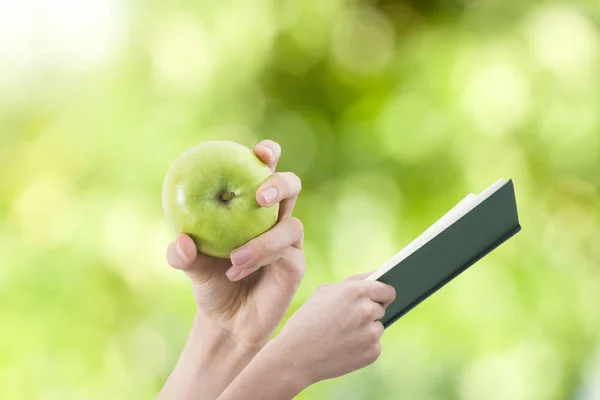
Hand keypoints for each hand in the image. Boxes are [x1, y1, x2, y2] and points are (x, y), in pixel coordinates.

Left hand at [166, 140, 304, 349]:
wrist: (228, 320)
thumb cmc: (210, 281)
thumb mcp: (191, 266)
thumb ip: (183, 254)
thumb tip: (181, 241)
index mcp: (251, 205)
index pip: (264, 171)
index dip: (268, 155)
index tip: (260, 151)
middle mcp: (274, 217)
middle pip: (292, 186)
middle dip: (280, 183)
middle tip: (260, 197)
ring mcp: (288, 241)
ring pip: (292, 225)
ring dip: (263, 240)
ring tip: (234, 257)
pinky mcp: (295, 264)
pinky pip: (286, 253)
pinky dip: (260, 258)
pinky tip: (236, 270)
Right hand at [272, 273, 395, 385]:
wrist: (296, 356)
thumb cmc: (307, 320)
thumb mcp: (324, 292)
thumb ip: (352, 283)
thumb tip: (374, 278)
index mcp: (356, 291)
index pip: (387, 290)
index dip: (382, 293)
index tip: (381, 297)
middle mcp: (367, 310)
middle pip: (381, 308)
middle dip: (368, 311)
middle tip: (347, 319)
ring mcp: (371, 333)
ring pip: (377, 327)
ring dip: (366, 329)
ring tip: (342, 334)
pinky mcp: (372, 352)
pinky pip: (374, 345)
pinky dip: (363, 346)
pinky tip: (344, 347)